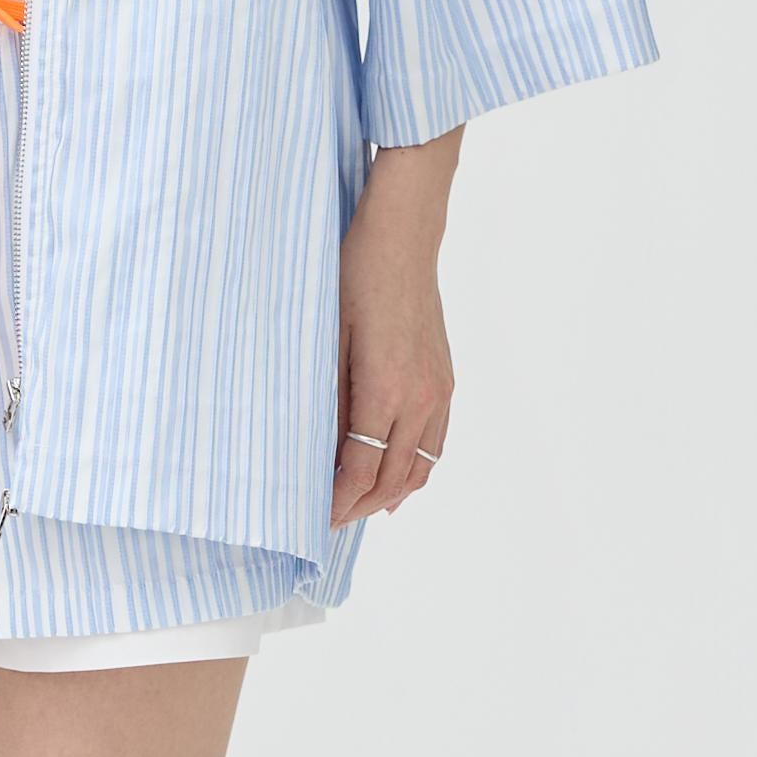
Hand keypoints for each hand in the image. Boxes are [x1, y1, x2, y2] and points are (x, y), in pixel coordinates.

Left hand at [332, 133, 458, 524]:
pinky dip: (415, 468)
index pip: (360, 470)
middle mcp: (419, 397)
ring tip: (357, 507)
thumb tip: (322, 452)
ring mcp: (438, 389)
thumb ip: (328, 400)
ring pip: (420, 467)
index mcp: (385, 389)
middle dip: (358, 507)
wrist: (404, 235)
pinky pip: (435, 442)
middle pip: (391, 478)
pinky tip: (396, 478)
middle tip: (326, 521)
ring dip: (389, 494)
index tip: (310, 519)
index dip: (335, 502)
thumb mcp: (327, 338)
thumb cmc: (355, 275)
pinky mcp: (445, 379)